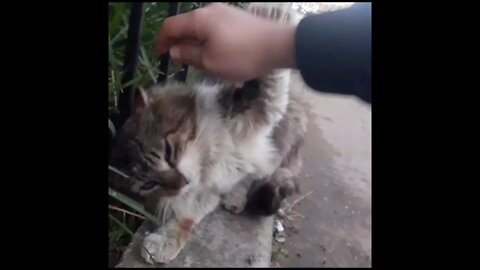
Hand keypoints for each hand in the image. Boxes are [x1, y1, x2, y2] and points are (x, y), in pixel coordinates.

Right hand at [156, 3, 295, 81]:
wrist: (278, 45)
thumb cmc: (242, 56)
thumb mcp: (211, 62)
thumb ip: (189, 55)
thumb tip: (174, 50)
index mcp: (199, 19)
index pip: (170, 26)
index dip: (162, 41)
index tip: (160, 54)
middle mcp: (209, 9)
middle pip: (185, 24)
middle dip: (179, 42)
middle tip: (178, 61)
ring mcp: (224, 10)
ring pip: (200, 26)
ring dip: (194, 42)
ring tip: (197, 60)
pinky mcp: (236, 16)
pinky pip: (213, 26)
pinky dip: (207, 38)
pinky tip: (214, 52)